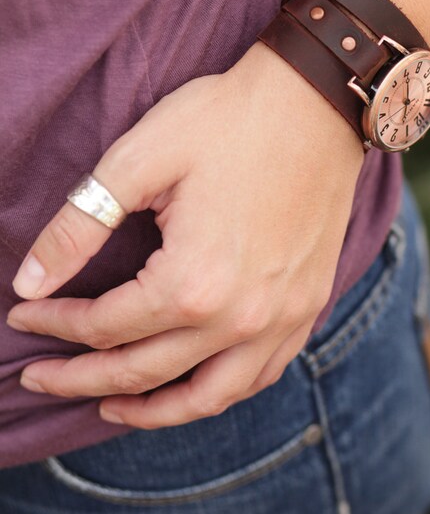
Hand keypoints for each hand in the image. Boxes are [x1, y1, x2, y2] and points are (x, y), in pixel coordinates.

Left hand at [7, 42, 363, 428]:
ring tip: (108, 406)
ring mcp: (280, 319)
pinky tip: (192, 384)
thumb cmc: (227, 121)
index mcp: (193, 282)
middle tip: (39, 377)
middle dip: (80, 378)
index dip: (55, 325)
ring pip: (204, 397)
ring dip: (149, 410)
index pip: (105, 326)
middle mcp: (240, 317)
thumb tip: (29, 283)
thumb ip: (79, 227)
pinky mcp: (307, 308)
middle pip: (143, 371)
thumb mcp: (140, 160)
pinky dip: (215, 394)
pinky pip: (258, 377)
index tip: (24, 316)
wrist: (316, 102)